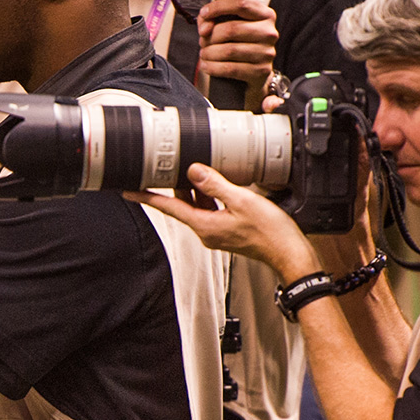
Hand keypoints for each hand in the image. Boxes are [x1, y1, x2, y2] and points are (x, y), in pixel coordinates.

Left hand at [126, 164, 317, 279]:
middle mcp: (207, 231)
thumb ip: (215, 184)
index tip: (129, 191)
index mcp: (205, 226)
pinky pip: (212, 209)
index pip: (169, 208)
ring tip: (197, 169)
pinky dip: (211, 195)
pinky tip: (218, 183)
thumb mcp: (241, 201)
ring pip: (199, 205)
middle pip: (183, 204)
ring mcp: (217, 232)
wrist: (290, 253)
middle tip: (168, 166)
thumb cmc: (271, 233)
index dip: (147, 198)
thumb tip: (193, 171)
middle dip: (175, 185)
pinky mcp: (228, 230)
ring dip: (196, 188)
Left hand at [197, 0, 278, 100]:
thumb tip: (205, 28)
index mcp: (265, 14)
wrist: (255, 71)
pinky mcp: (261, 71)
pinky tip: (206, 65)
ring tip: (204, 54)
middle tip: (203, 41)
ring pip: (229, 50)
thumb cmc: (241, 43)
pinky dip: (213, 67)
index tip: (204, 14)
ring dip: (209, 53)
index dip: (218, 7)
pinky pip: (230, 69)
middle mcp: (269, 32)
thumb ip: (213, 18)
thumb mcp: (230, 23)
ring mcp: (267, 53)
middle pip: (231, 29)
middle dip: (210, 36)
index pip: (241, 3)